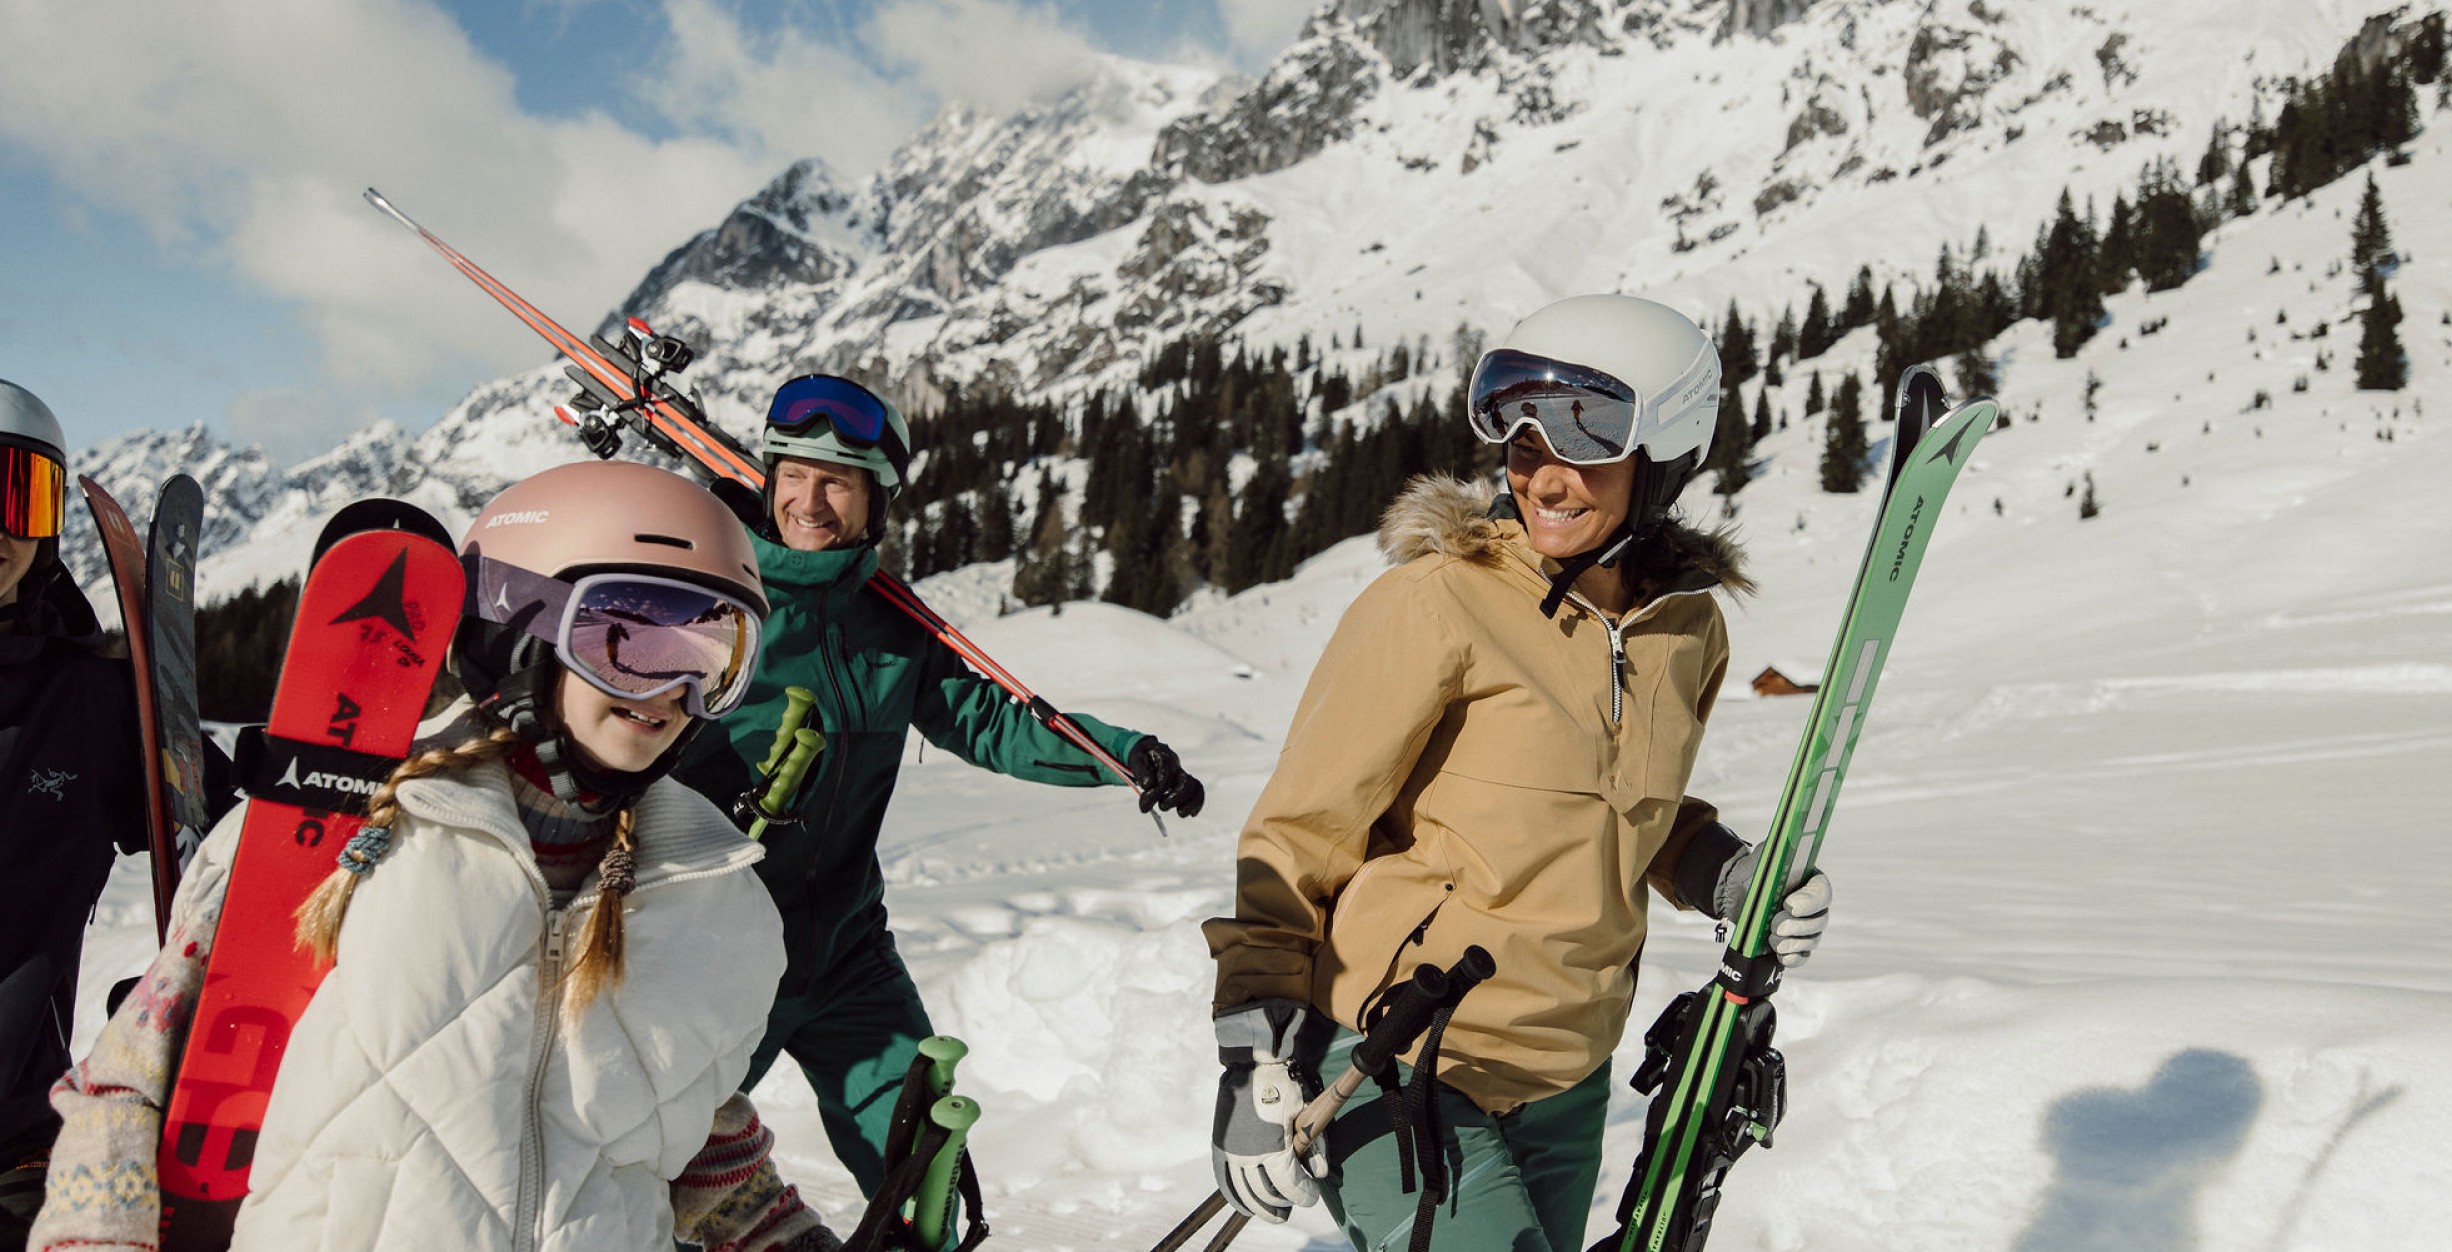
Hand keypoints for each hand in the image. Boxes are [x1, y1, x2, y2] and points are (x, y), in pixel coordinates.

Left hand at [1128, 737, 1204, 816]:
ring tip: (1180, 813)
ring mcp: (1183, 775)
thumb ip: (1141, 772)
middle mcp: (1177, 766)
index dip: (1157, 792)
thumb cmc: (1143, 758)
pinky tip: (1192, 813)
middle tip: (1162, 806)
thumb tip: (1148, 785)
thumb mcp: (1136, 761)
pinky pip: (1198, 791)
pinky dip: (1197, 803)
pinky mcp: (1186, 783)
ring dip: (1190, 803)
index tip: (1144, 807)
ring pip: (1195, 787)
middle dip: (1175, 798)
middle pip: (1185, 782)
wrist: (1150, 752)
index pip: (1166, 776)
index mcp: (1164, 758)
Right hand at [1212, 999, 1331, 1221]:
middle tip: (1292, 1206)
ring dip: (1260, 1206)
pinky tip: (1245, 1206)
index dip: (1303, 1195)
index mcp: (1274, 1147)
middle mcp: (1250, 1155)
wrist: (1251, 1065)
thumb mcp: (1305, 1112)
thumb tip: (1319, 1173)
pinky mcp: (1221, 1146)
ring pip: (1245, 1192)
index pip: (1290, 1185)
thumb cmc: (1283, 1086)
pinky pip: (1224, 1179)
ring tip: (1274, 1212)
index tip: (1311, 1197)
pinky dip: (1234, 1196)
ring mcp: (1232, 1152)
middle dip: (1283, 1203)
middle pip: (1267, 1193)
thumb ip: (1315, 1145)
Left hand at [1714, 844, 1833, 968]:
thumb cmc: (1754, 873)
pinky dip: (1793, 958)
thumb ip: (1775, 851)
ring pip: (1812, 940)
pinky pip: (1802, 957)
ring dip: (1792, 942)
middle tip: (1775, 924)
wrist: (1735, 894)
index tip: (1789, 904)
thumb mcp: (1762, 857)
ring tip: (1772, 938)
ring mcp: (1806, 928)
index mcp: (1811, 883)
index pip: (1822, 893)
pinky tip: (1782, 955)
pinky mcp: (1795, 945)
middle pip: (1819, 921)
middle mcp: (1814, 907)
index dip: (1810, 901)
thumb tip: (1785, 842)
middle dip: (1798, 926)